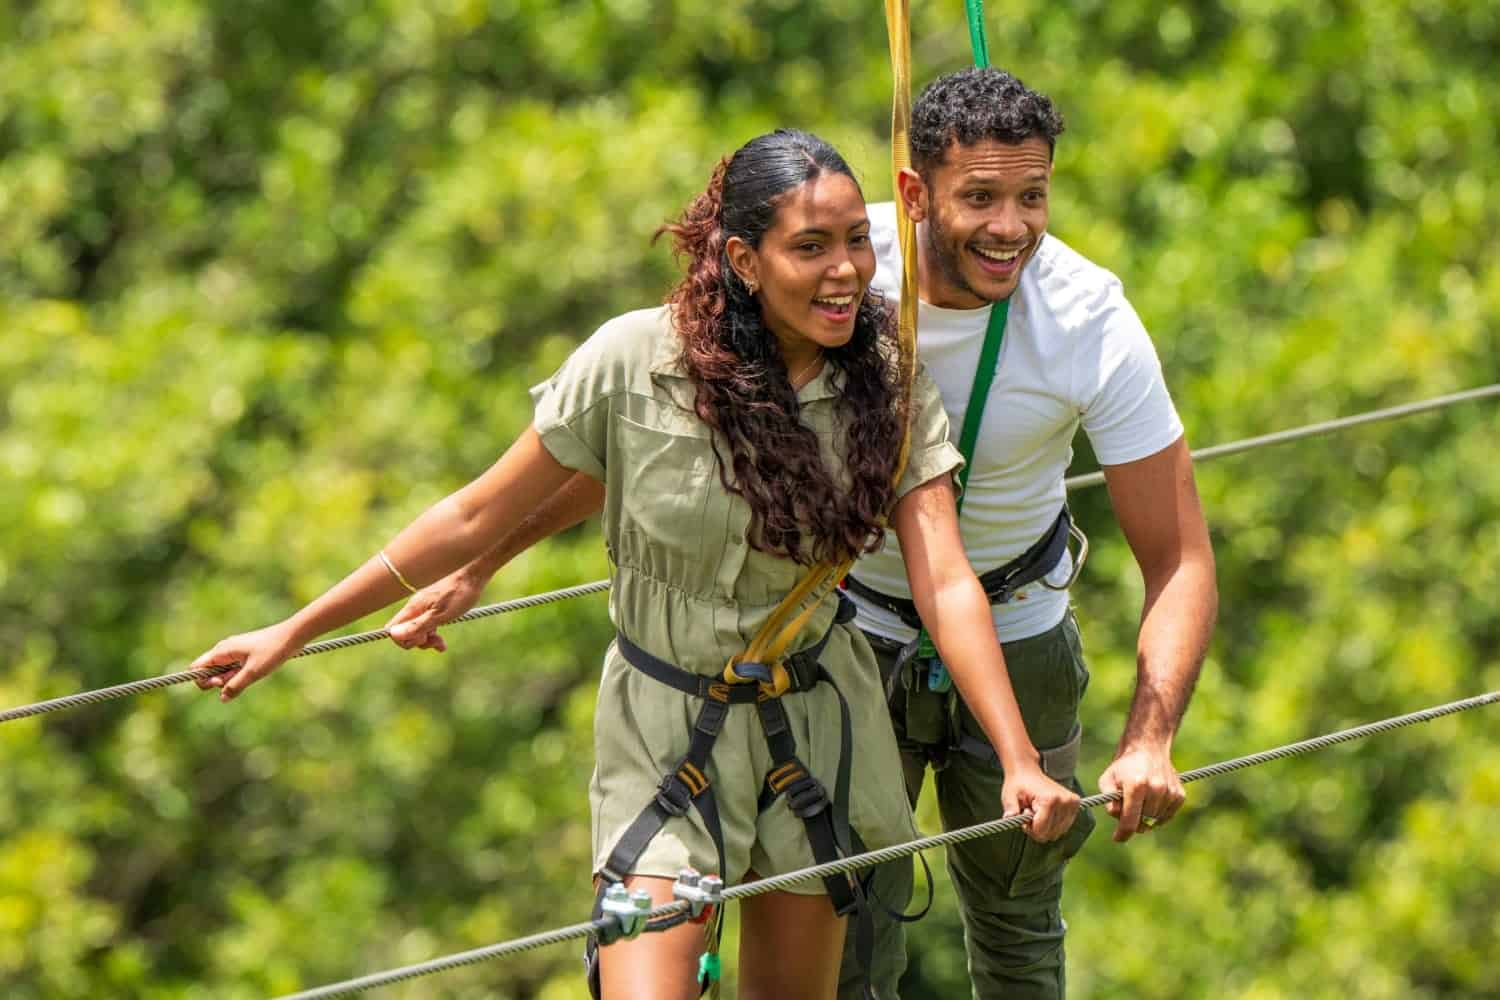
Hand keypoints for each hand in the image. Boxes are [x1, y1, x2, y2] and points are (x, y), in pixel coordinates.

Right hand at [190, 622, 304, 702]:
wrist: (292, 636)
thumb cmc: (272, 651)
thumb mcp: (254, 672)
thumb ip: (235, 686)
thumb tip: (222, 698)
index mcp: (222, 650)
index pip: (197, 668)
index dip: (202, 680)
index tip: (220, 683)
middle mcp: (224, 650)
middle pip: (209, 671)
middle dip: (219, 681)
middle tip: (239, 678)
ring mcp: (234, 651)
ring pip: (223, 671)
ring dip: (232, 678)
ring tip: (251, 672)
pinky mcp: (244, 654)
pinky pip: (234, 668)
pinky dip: (240, 674)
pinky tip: (254, 671)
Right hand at [384, 569, 486, 652]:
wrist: (475, 572)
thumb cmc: (460, 592)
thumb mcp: (440, 614)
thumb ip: (417, 625)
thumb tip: (394, 634)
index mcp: (413, 607)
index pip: (392, 629)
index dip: (403, 640)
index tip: (423, 639)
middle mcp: (415, 606)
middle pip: (405, 631)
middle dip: (418, 641)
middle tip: (437, 642)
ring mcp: (425, 606)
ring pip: (417, 629)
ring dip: (427, 640)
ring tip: (442, 644)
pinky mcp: (435, 606)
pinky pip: (427, 624)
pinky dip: (433, 634)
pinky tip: (442, 641)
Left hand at [1002, 765, 1080, 842]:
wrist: (1027, 772)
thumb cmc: (1018, 785)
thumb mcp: (1009, 795)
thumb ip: (1010, 808)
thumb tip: (1007, 818)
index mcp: (1050, 799)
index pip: (1041, 830)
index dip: (1028, 827)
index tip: (1024, 813)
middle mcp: (1065, 801)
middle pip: (1049, 834)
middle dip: (1036, 828)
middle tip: (1030, 812)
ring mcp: (1072, 804)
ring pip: (1057, 833)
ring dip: (1045, 827)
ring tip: (1037, 811)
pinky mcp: (1075, 805)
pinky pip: (1063, 827)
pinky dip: (1053, 824)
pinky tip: (1046, 812)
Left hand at [1098, 745, 1184, 841]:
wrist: (1148, 747)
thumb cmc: (1124, 766)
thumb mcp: (1108, 779)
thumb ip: (1108, 799)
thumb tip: (1116, 816)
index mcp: (1136, 785)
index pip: (1130, 821)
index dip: (1123, 834)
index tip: (1117, 838)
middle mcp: (1156, 789)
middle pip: (1143, 822)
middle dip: (1133, 822)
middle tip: (1127, 811)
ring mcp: (1170, 792)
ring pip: (1155, 821)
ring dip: (1146, 818)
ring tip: (1139, 802)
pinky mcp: (1179, 795)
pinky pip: (1167, 816)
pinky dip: (1158, 815)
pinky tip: (1151, 802)